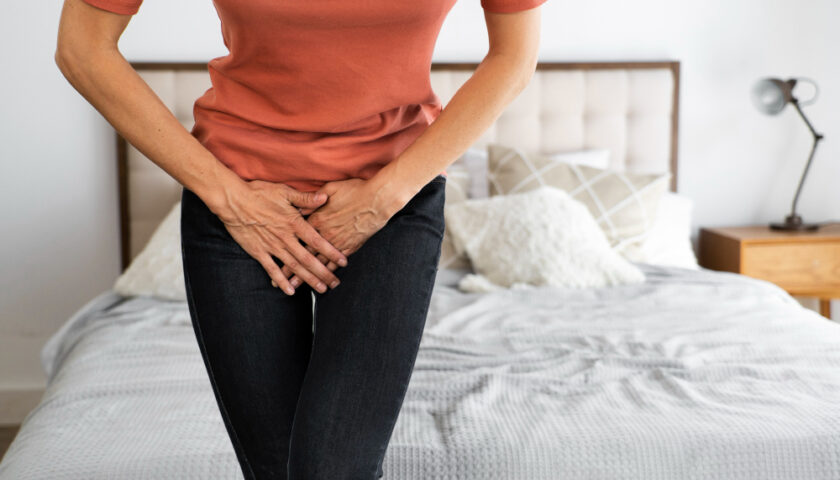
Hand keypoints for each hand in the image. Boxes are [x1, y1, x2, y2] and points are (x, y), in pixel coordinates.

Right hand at [215, 179, 348, 294]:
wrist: (233, 201)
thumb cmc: (259, 193)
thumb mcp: (284, 191)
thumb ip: (305, 198)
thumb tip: (324, 198)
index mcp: (293, 223)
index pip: (317, 241)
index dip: (331, 251)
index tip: (344, 261)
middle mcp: (285, 238)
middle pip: (308, 259)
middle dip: (323, 272)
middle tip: (335, 283)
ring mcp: (271, 246)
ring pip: (293, 266)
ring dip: (308, 279)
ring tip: (321, 289)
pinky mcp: (258, 252)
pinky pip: (272, 269)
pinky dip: (281, 280)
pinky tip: (290, 291)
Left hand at [275, 177, 404, 288]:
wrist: (377, 199)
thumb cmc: (355, 190)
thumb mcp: (330, 188)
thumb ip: (313, 198)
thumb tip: (299, 204)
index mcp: (317, 218)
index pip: (295, 235)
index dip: (283, 245)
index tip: (272, 253)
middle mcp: (324, 233)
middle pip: (302, 253)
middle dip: (289, 268)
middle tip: (277, 281)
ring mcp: (336, 242)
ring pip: (317, 262)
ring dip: (306, 276)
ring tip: (295, 287)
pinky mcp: (349, 247)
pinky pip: (335, 263)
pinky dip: (327, 273)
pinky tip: (322, 282)